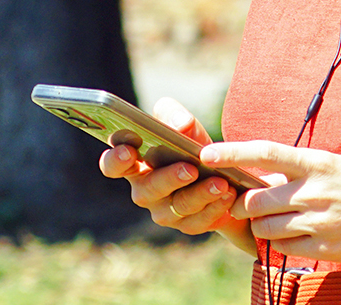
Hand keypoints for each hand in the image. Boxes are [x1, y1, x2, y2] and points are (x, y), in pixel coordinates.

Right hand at [98, 97, 241, 236]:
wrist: (221, 172)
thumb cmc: (190, 145)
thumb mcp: (183, 125)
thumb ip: (175, 115)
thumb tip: (181, 124)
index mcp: (134, 164)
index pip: (112, 165)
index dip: (116, 160)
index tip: (129, 151)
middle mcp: (144, 190)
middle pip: (147, 190)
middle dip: (169, 179)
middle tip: (191, 168)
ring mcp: (164, 211)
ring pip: (177, 207)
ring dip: (200, 194)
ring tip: (221, 182)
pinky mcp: (187, 224)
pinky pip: (198, 221)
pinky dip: (215, 207)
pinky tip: (228, 194)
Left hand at [202, 141, 340, 262]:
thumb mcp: (334, 165)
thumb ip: (300, 170)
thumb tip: (264, 174)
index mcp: (316, 163)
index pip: (264, 152)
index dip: (231, 152)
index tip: (207, 153)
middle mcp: (313, 191)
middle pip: (254, 200)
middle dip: (245, 204)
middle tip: (249, 204)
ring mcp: (317, 222)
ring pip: (264, 227)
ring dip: (261, 225)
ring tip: (276, 221)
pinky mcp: (323, 248)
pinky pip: (282, 248)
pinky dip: (280, 243)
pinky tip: (294, 236)